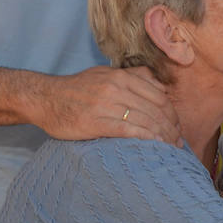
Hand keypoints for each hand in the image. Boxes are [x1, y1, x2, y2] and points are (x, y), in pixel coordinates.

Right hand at [34, 66, 180, 143]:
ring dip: (162, 136)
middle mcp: (116, 88)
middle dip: (171, 127)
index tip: (177, 126)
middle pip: (155, 109)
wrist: (44, 98)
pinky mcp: (96, 122)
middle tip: (178, 141)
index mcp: (121, 77)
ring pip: (145, 120)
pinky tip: (155, 146)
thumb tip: (157, 84)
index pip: (158, 96)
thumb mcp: (104, 74)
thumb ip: (131, 77)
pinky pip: (128, 130)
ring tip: (170, 148)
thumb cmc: (76, 89)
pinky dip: (146, 139)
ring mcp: (106, 104)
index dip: (172, 113)